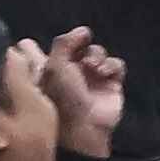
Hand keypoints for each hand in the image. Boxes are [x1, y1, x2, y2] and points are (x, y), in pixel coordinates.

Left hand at [35, 26, 127, 156]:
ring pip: (96, 52)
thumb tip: (83, 31)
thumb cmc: (62, 99)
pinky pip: (115, 64)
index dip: (49, 44)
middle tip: (80, 52)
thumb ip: (64, 42)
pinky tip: (104, 74)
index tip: (57, 45)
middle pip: (77, 45)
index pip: (44, 48)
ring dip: (96, 55)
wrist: (86, 129)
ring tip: (93, 67)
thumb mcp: (54, 66)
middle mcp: (68, 72)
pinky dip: (111, 66)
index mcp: (47, 69)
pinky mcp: (110, 85)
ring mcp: (90, 78)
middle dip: (80, 45)